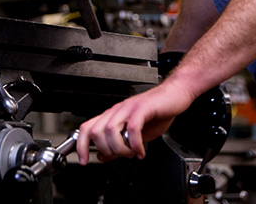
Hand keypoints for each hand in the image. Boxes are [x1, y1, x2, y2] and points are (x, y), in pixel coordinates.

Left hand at [76, 79, 195, 162]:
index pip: (87, 128)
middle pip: (96, 130)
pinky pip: (132, 127)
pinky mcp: (143, 108)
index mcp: (112, 116)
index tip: (83, 160)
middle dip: (104, 150)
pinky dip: (135, 143)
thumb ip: (118, 145)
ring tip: (130, 154)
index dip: (81, 145)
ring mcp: (129, 108)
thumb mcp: (134, 133)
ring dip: (119, 148)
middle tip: (118, 157)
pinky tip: (141, 151)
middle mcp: (117, 111)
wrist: (174, 95)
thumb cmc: (156, 112)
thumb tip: (103, 156)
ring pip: (110, 129)